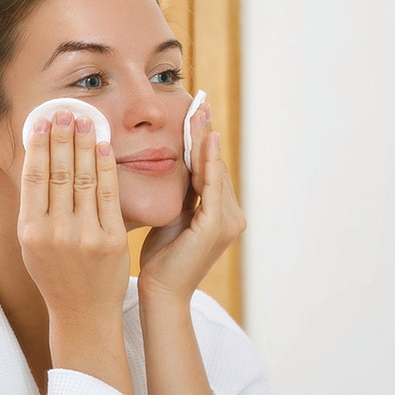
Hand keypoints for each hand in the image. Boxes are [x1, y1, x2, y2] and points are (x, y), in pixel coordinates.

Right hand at [17, 110, 131, 393]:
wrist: (84, 313)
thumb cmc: (57, 275)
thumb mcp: (34, 244)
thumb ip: (35, 208)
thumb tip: (36, 162)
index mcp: (30, 232)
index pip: (34, 178)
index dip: (38, 146)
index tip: (42, 121)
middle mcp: (54, 232)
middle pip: (58, 173)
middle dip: (62, 137)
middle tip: (65, 110)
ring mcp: (84, 236)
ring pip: (83, 179)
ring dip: (84, 144)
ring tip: (84, 119)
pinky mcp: (111, 240)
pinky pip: (108, 194)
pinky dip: (106, 166)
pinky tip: (104, 145)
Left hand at [137, 102, 245, 300]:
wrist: (162, 292)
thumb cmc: (161, 260)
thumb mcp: (172, 218)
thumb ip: (180, 195)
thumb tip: (170, 165)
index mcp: (221, 215)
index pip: (210, 171)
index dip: (202, 142)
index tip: (195, 114)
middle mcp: (232, 217)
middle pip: (215, 166)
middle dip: (205, 134)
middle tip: (199, 102)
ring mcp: (228, 222)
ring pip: (215, 171)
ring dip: (205, 140)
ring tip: (199, 112)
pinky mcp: (217, 226)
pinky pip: (212, 186)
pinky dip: (208, 161)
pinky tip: (204, 139)